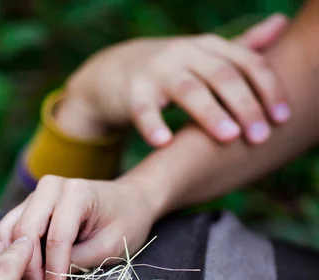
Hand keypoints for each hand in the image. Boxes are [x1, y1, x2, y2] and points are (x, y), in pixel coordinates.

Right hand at [0, 175, 157, 279]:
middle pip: (24, 231)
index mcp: (76, 193)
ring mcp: (34, 195)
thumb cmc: (125, 223)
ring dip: (14, 261)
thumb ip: (76, 261)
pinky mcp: (26, 206)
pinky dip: (10, 253)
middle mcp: (49, 188)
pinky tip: (24, 273)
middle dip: (29, 269)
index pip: (56, 237)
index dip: (52, 271)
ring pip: (6, 230)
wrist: (129, 200)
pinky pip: (6, 230)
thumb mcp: (109, 247)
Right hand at [56, 13, 290, 145]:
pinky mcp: (130, 92)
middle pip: (221, 76)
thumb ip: (240, 46)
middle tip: (260, 137)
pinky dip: (153, 124)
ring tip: (229, 137)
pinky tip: (164, 142)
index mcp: (207, 46)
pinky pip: (143, 109)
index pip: (246, 63)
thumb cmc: (168, 69)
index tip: (282, 118)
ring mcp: (155, 71)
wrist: (112, 72)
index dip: (268, 89)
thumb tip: (281, 22)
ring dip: (210, 113)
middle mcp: (183, 53)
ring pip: (188, 90)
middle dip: (245, 105)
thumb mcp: (203, 55)